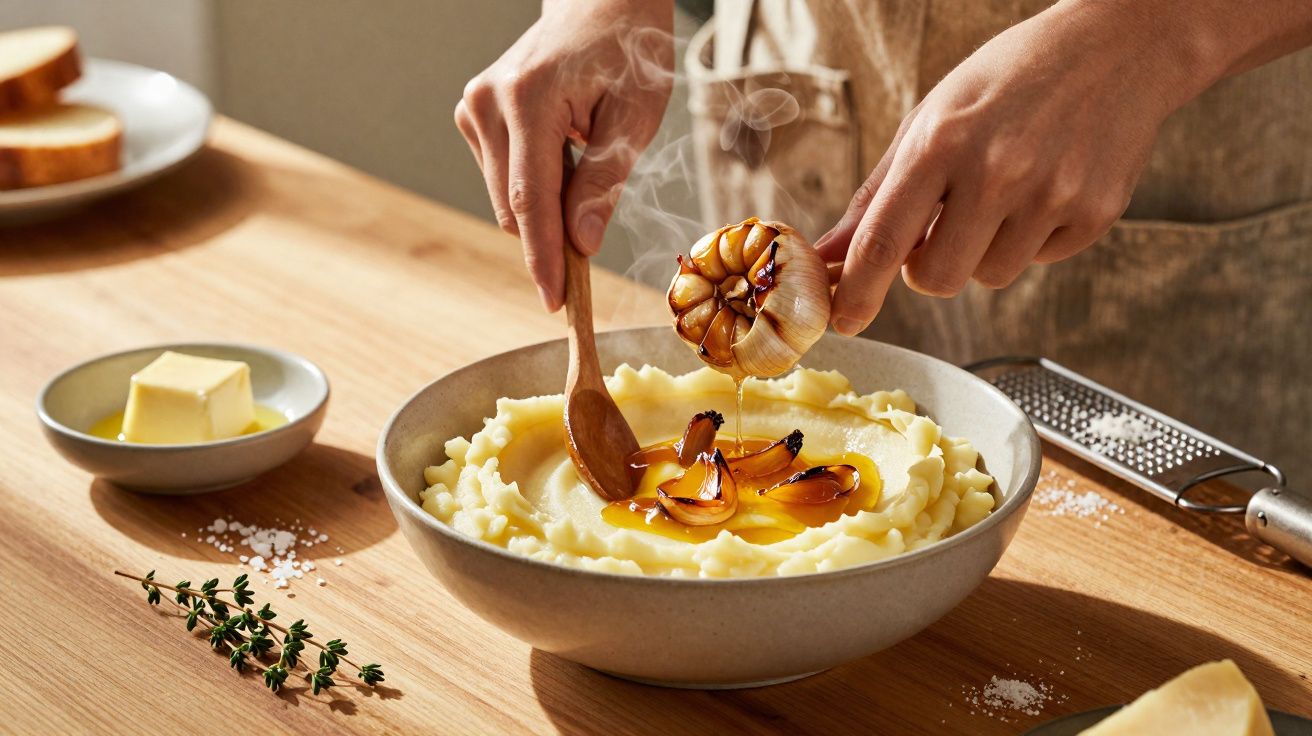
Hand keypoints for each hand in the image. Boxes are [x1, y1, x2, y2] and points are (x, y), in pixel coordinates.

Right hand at [455, 0, 672, 310]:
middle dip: (550, 239)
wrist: (600, 2)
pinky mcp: (474, 114)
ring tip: (585, 166)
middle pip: (513, 207)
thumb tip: (582, 244)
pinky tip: (564, 156)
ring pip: (505, 198)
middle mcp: (489, 102)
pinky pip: (502, 177)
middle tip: (589, 254)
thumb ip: (604, 181)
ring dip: (544, 208)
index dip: (544, 259)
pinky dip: (534, 187)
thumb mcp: (635, 116)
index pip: (531, 200)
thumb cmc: (628, 50)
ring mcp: (475, 107)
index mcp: (529, 99)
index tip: (555, 302)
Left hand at [816, 2, 1194, 335]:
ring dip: (982, 251)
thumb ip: (877, 193)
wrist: (1116, 48)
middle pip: (937, 280)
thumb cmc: (1007, 80)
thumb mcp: (931, 118)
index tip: (842, 321)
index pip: (883, 241)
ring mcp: (1050, 195)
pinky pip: (1039, 262)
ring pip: (989, 276)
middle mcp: (996, 172)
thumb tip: (829, 254)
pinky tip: (1043, 188)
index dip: (857, 292)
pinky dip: (1030, 238)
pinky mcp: (1094, 213)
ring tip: (1001, 193)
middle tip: (939, 229)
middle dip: (927, 270)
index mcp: (941, 142)